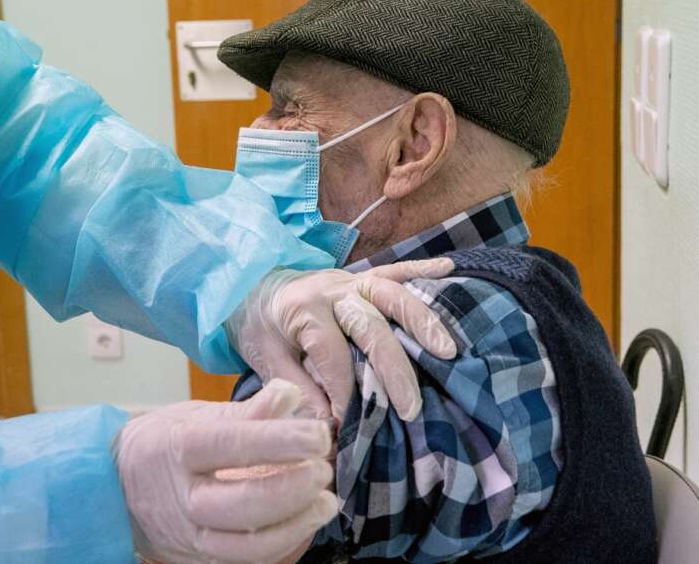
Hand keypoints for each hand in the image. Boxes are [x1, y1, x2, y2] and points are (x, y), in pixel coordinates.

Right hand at [112, 380, 337, 563]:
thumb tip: (290, 394)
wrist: (112, 488)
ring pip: (245, 547)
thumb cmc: (160, 444)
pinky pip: (243, 562)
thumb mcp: (194, 416)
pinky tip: (303, 526)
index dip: (280, 441)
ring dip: (294, 526)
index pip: (231, 445)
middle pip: (241, 504)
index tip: (318, 436)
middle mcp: (180, 498)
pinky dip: (279, 547)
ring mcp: (188, 536)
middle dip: (291, 490)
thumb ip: (246, 412)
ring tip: (325, 504)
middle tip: (322, 471)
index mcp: (177, 449)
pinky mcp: (196, 560)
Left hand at [225, 257, 456, 422]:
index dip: (345, 392)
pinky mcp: (361, 277)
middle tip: (411, 407)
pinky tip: (449, 270)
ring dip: (421, 321)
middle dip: (392, 368)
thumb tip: (332, 429)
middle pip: (369, 324)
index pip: (332, 354)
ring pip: (390, 293)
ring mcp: (349, 280)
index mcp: (302, 311)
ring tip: (447, 351)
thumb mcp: (266, 362)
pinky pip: (395, 269)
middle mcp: (330, 290)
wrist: (249, 288)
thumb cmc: (260, 328)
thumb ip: (299, 391)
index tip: (351, 426)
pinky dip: (423, 270)